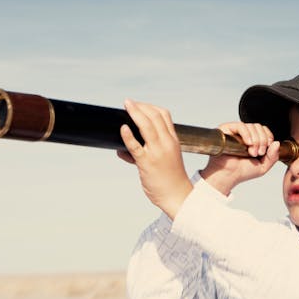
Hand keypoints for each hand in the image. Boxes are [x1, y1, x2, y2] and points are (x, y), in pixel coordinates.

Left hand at [117, 99, 192, 218]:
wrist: (177, 197)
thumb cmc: (169, 179)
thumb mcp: (164, 160)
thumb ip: (144, 153)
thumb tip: (122, 151)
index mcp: (173, 140)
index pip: (164, 115)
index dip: (150, 107)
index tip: (139, 105)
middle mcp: (167, 143)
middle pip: (154, 116)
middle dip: (140, 106)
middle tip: (128, 102)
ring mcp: (157, 152)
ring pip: (147, 126)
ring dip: (135, 113)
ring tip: (126, 106)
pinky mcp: (147, 163)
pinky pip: (136, 146)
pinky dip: (128, 135)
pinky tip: (123, 129)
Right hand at [199, 122, 279, 194]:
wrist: (228, 176)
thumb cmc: (242, 172)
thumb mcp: (263, 166)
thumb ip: (273, 156)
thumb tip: (276, 143)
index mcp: (253, 139)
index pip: (264, 129)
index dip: (268, 137)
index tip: (266, 150)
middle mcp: (244, 134)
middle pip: (259, 127)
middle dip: (262, 140)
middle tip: (258, 153)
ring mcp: (235, 131)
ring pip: (251, 126)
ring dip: (256, 140)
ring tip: (251, 153)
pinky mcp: (226, 130)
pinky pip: (240, 126)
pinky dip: (247, 134)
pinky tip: (248, 144)